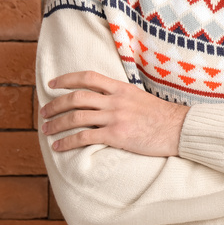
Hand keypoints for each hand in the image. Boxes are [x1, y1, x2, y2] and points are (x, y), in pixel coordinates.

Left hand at [40, 71, 188, 156]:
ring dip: (56, 124)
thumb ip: (122, 97)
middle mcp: (115, 100)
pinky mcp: (116, 135)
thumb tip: (106, 101)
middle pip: (76, 98)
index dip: (66, 79)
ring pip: (76, 117)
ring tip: (46, 131)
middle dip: (55, 105)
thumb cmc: (163, 117)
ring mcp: (115, 117)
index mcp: (121, 88)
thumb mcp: (141, 98)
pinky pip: (84, 137)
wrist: (180, 129)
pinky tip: (58, 147)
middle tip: (44, 112)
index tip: (52, 84)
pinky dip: (67, 142)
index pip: (88, 77)